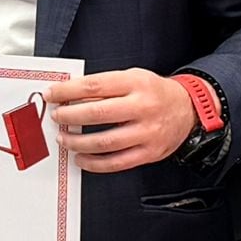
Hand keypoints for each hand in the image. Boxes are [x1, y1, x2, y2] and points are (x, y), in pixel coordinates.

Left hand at [46, 68, 197, 172]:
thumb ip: (105, 86)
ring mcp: (147, 132)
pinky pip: (115, 162)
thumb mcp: (134, 78)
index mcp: (137, 83)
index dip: (67, 91)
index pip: (94, 86)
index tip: (52, 94)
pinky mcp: (148, 152)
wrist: (189, 109)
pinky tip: (82, 157)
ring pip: (104, 141)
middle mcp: (143, 107)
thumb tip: (70, 96)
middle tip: (57, 117)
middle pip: (97, 113)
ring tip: (65, 139)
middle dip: (69, 117)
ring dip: (77, 142)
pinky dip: (93, 163)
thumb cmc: (156, 93)